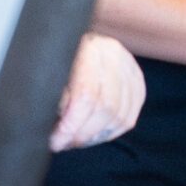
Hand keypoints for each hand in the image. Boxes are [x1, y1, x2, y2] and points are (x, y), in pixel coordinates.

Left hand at [48, 33, 143, 151]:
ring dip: (96, 137)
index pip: (87, 96)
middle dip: (83, 134)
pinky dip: (110, 133)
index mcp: (89, 48)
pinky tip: (93, 135)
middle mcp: (114, 55)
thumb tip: (61, 130)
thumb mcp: (48, 74)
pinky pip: (129, 117)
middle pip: (107, 108)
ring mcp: (130, 67)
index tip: (55, 140)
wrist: (73, 42)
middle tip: (64, 143)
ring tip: (76, 140)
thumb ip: (55, 98)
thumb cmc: (56, 59)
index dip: (71, 125)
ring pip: (120, 117)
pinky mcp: (137, 81)